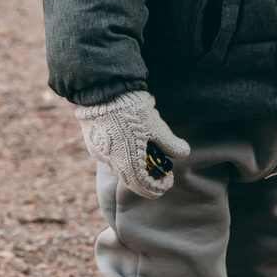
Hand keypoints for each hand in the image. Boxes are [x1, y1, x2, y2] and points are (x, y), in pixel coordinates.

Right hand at [77, 90, 191, 197]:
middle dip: (148, 174)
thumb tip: (184, 153)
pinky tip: (130, 135)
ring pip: (120, 164)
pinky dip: (123, 151)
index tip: (168, 179)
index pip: (143, 187)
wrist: (102, 89)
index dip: (158, 187)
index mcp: (127, 163)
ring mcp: (99, 152)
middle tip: (160, 163)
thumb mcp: (156, 126)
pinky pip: (110, 153)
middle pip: (131, 178)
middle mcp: (111, 162)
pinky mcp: (92, 141)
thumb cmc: (131, 109)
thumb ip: (170, 143)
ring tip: (146, 143)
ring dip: (135, 160)